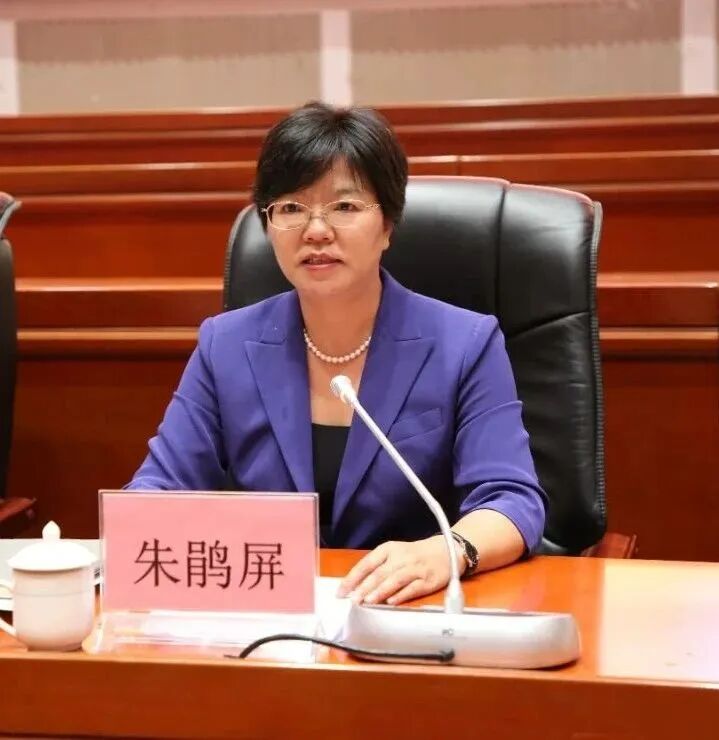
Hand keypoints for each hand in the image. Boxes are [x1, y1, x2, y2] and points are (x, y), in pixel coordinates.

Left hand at [337, 536, 463, 605]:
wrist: (446, 550)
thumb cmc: (414, 554)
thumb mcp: (394, 554)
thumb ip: (377, 568)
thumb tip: (355, 587)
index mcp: (388, 549)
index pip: (367, 563)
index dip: (353, 577)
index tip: (341, 591)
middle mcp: (401, 557)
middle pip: (380, 573)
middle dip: (364, 587)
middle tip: (352, 601)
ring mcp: (415, 568)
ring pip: (395, 580)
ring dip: (380, 591)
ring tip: (368, 602)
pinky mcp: (428, 580)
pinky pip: (413, 588)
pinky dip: (401, 595)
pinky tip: (391, 602)